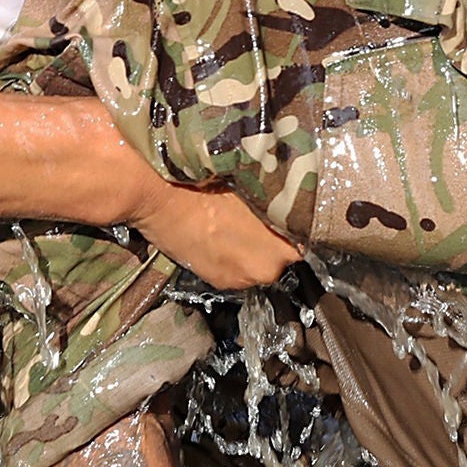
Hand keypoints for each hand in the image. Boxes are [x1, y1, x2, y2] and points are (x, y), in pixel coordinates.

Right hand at [127, 174, 299, 289]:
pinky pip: (238, 272)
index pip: (305, 244)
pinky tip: (220, 238)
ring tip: (235, 228)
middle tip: (259, 220)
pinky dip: (233, 259)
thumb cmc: (204, 185)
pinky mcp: (221, 282)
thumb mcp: (251, 186)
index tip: (290, 220)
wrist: (161, 199)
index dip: (298, 231)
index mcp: (282, 241)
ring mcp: (242, 278)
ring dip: (253, 252)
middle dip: (274, 242)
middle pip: (283, 258)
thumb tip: (290, 206)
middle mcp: (267, 267)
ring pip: (260, 265)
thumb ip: (275, 204)